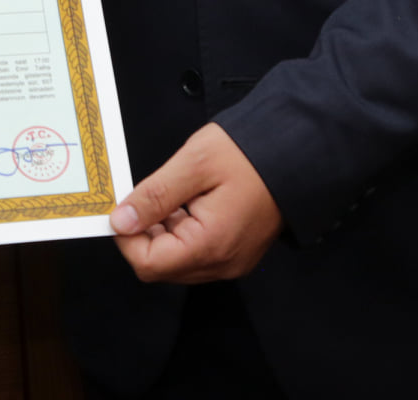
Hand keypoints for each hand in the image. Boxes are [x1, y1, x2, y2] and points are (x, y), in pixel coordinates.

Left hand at [110, 123, 281, 282]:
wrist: (296, 152)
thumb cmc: (249, 154)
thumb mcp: (193, 165)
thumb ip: (154, 196)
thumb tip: (121, 221)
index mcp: (210, 245)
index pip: (148, 263)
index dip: (126, 237)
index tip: (122, 207)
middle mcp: (222, 263)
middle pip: (161, 266)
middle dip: (144, 233)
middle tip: (147, 195)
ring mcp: (231, 261)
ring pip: (177, 260)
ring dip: (163, 231)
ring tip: (175, 194)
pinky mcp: (236, 252)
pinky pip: (196, 253)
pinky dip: (182, 231)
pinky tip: (190, 201)